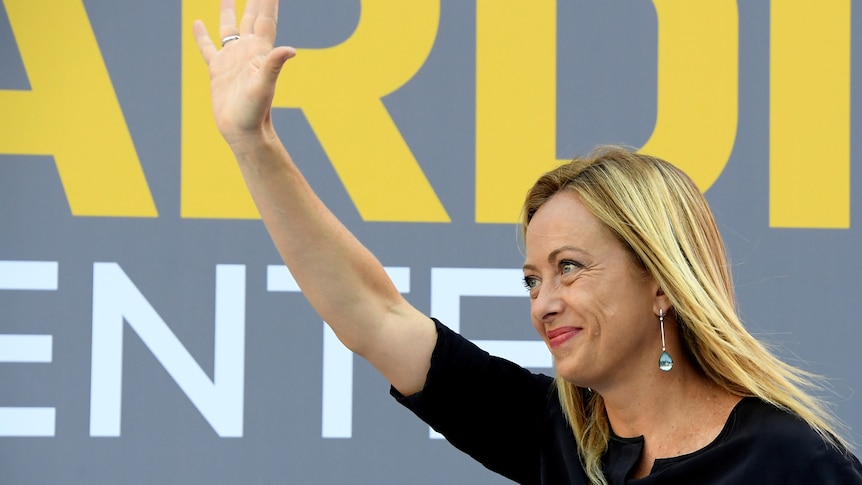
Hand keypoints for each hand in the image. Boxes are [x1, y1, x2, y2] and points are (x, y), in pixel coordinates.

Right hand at [193, 0, 295, 143]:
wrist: (243, 131)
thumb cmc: (255, 112)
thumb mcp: (264, 86)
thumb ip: (274, 65)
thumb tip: (291, 50)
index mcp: (260, 50)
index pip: (265, 17)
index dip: (267, 0)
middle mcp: (247, 51)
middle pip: (251, 16)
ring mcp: (232, 59)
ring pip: (229, 27)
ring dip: (229, 10)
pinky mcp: (218, 70)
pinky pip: (208, 47)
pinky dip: (202, 35)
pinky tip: (198, 23)